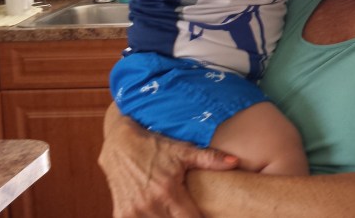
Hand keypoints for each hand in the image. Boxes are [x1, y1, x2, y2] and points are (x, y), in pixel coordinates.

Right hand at [99, 108, 239, 217]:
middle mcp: (149, 205)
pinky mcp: (121, 214)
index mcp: (167, 192)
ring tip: (175, 210)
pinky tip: (159, 212)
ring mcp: (133, 212)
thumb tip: (235, 161)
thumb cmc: (155, 147)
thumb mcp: (183, 151)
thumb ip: (209, 159)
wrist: (119, 144)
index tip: (206, 215)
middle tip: (189, 210)